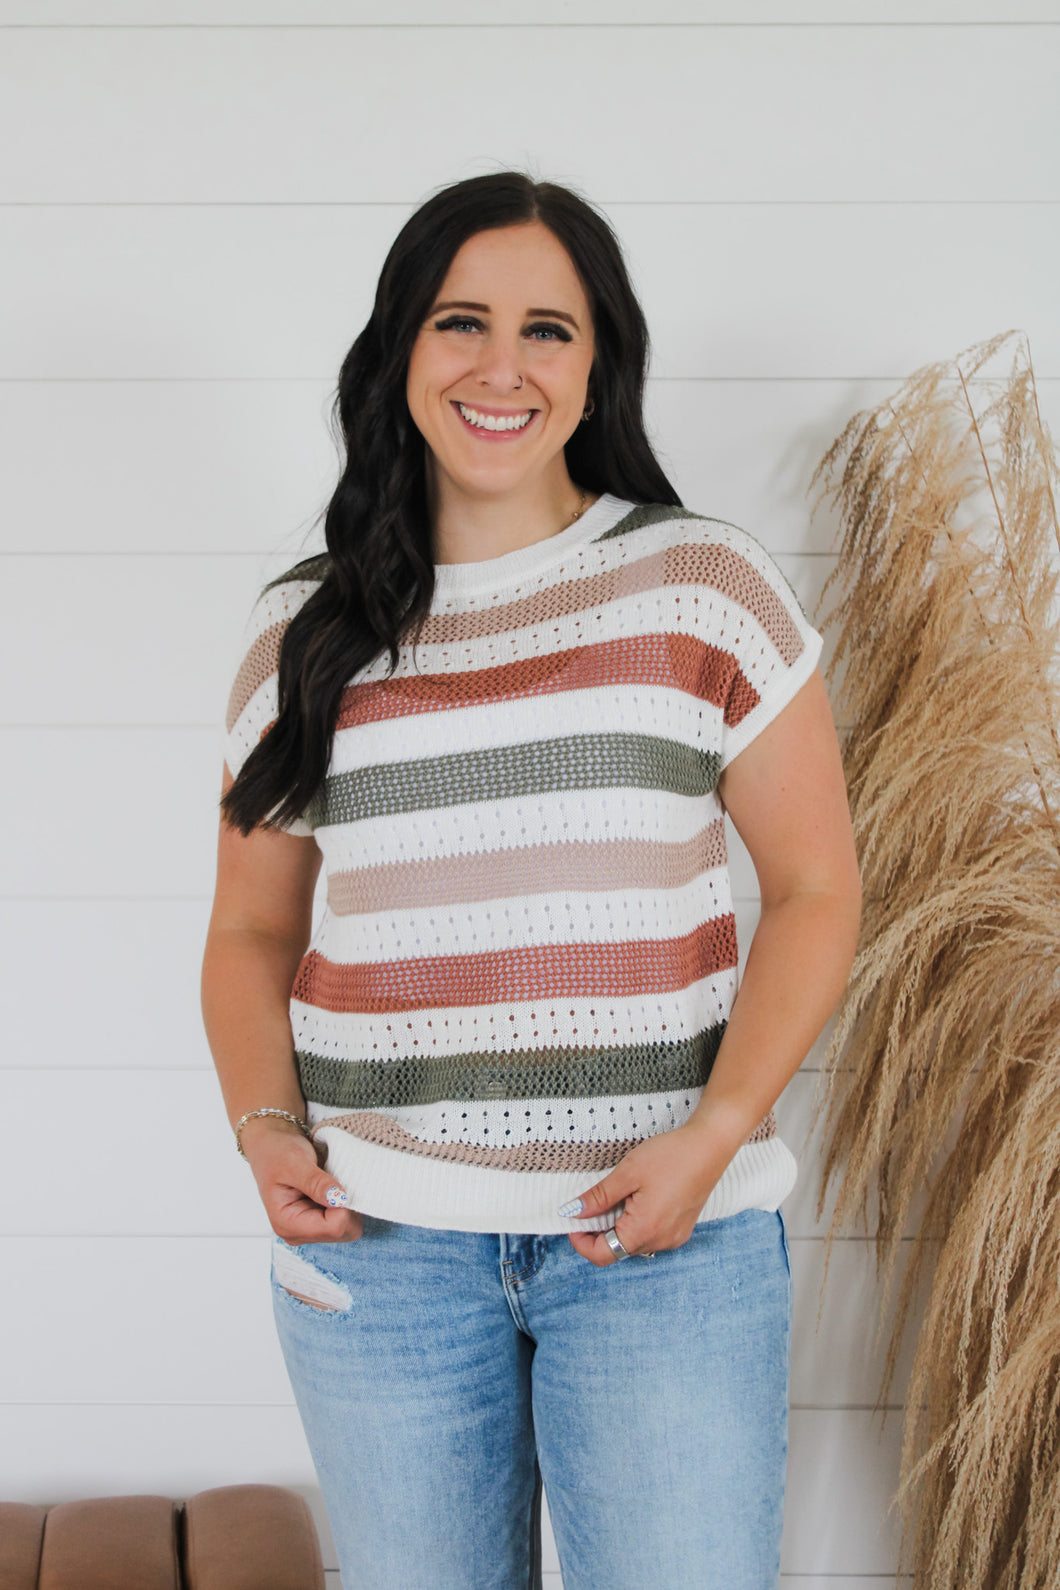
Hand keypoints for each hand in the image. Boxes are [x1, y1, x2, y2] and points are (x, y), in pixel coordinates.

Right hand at [240, 1116, 361, 1244]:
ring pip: (348, 1227)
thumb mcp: (294, 1163)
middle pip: (344, 1231)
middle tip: (335, 1180)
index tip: (339, 1182)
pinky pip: (346, 1220)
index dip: (344, 1205)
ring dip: (347, 1204)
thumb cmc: (276, 1153)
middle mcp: (298, 1233)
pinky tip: (332, 1188)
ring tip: (331, 1183)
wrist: (271, 1147)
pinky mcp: (318, 1223)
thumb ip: (315, 1182)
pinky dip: (346, 1203)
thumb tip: (339, 1198)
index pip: (334, 1228)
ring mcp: (309, 1230)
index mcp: (287, 1224)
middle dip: (347, 1206)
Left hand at [562, 1124, 725, 1266]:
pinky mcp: (681, 1229)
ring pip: (633, 1243)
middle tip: (592, 1201)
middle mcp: (660, 1241)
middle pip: (617, 1250)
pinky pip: (650, 1235)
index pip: (602, 1255)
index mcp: (644, 1231)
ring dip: (617, 1226)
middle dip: (598, 1230)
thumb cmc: (670, 1156)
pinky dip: (636, 1223)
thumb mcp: (627, 1173)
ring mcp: (673, 1237)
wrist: (710, 1146)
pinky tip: (637, 1198)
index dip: (580, 1241)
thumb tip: (573, 1212)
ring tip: (618, 1195)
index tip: (573, 1218)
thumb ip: (598, 1197)